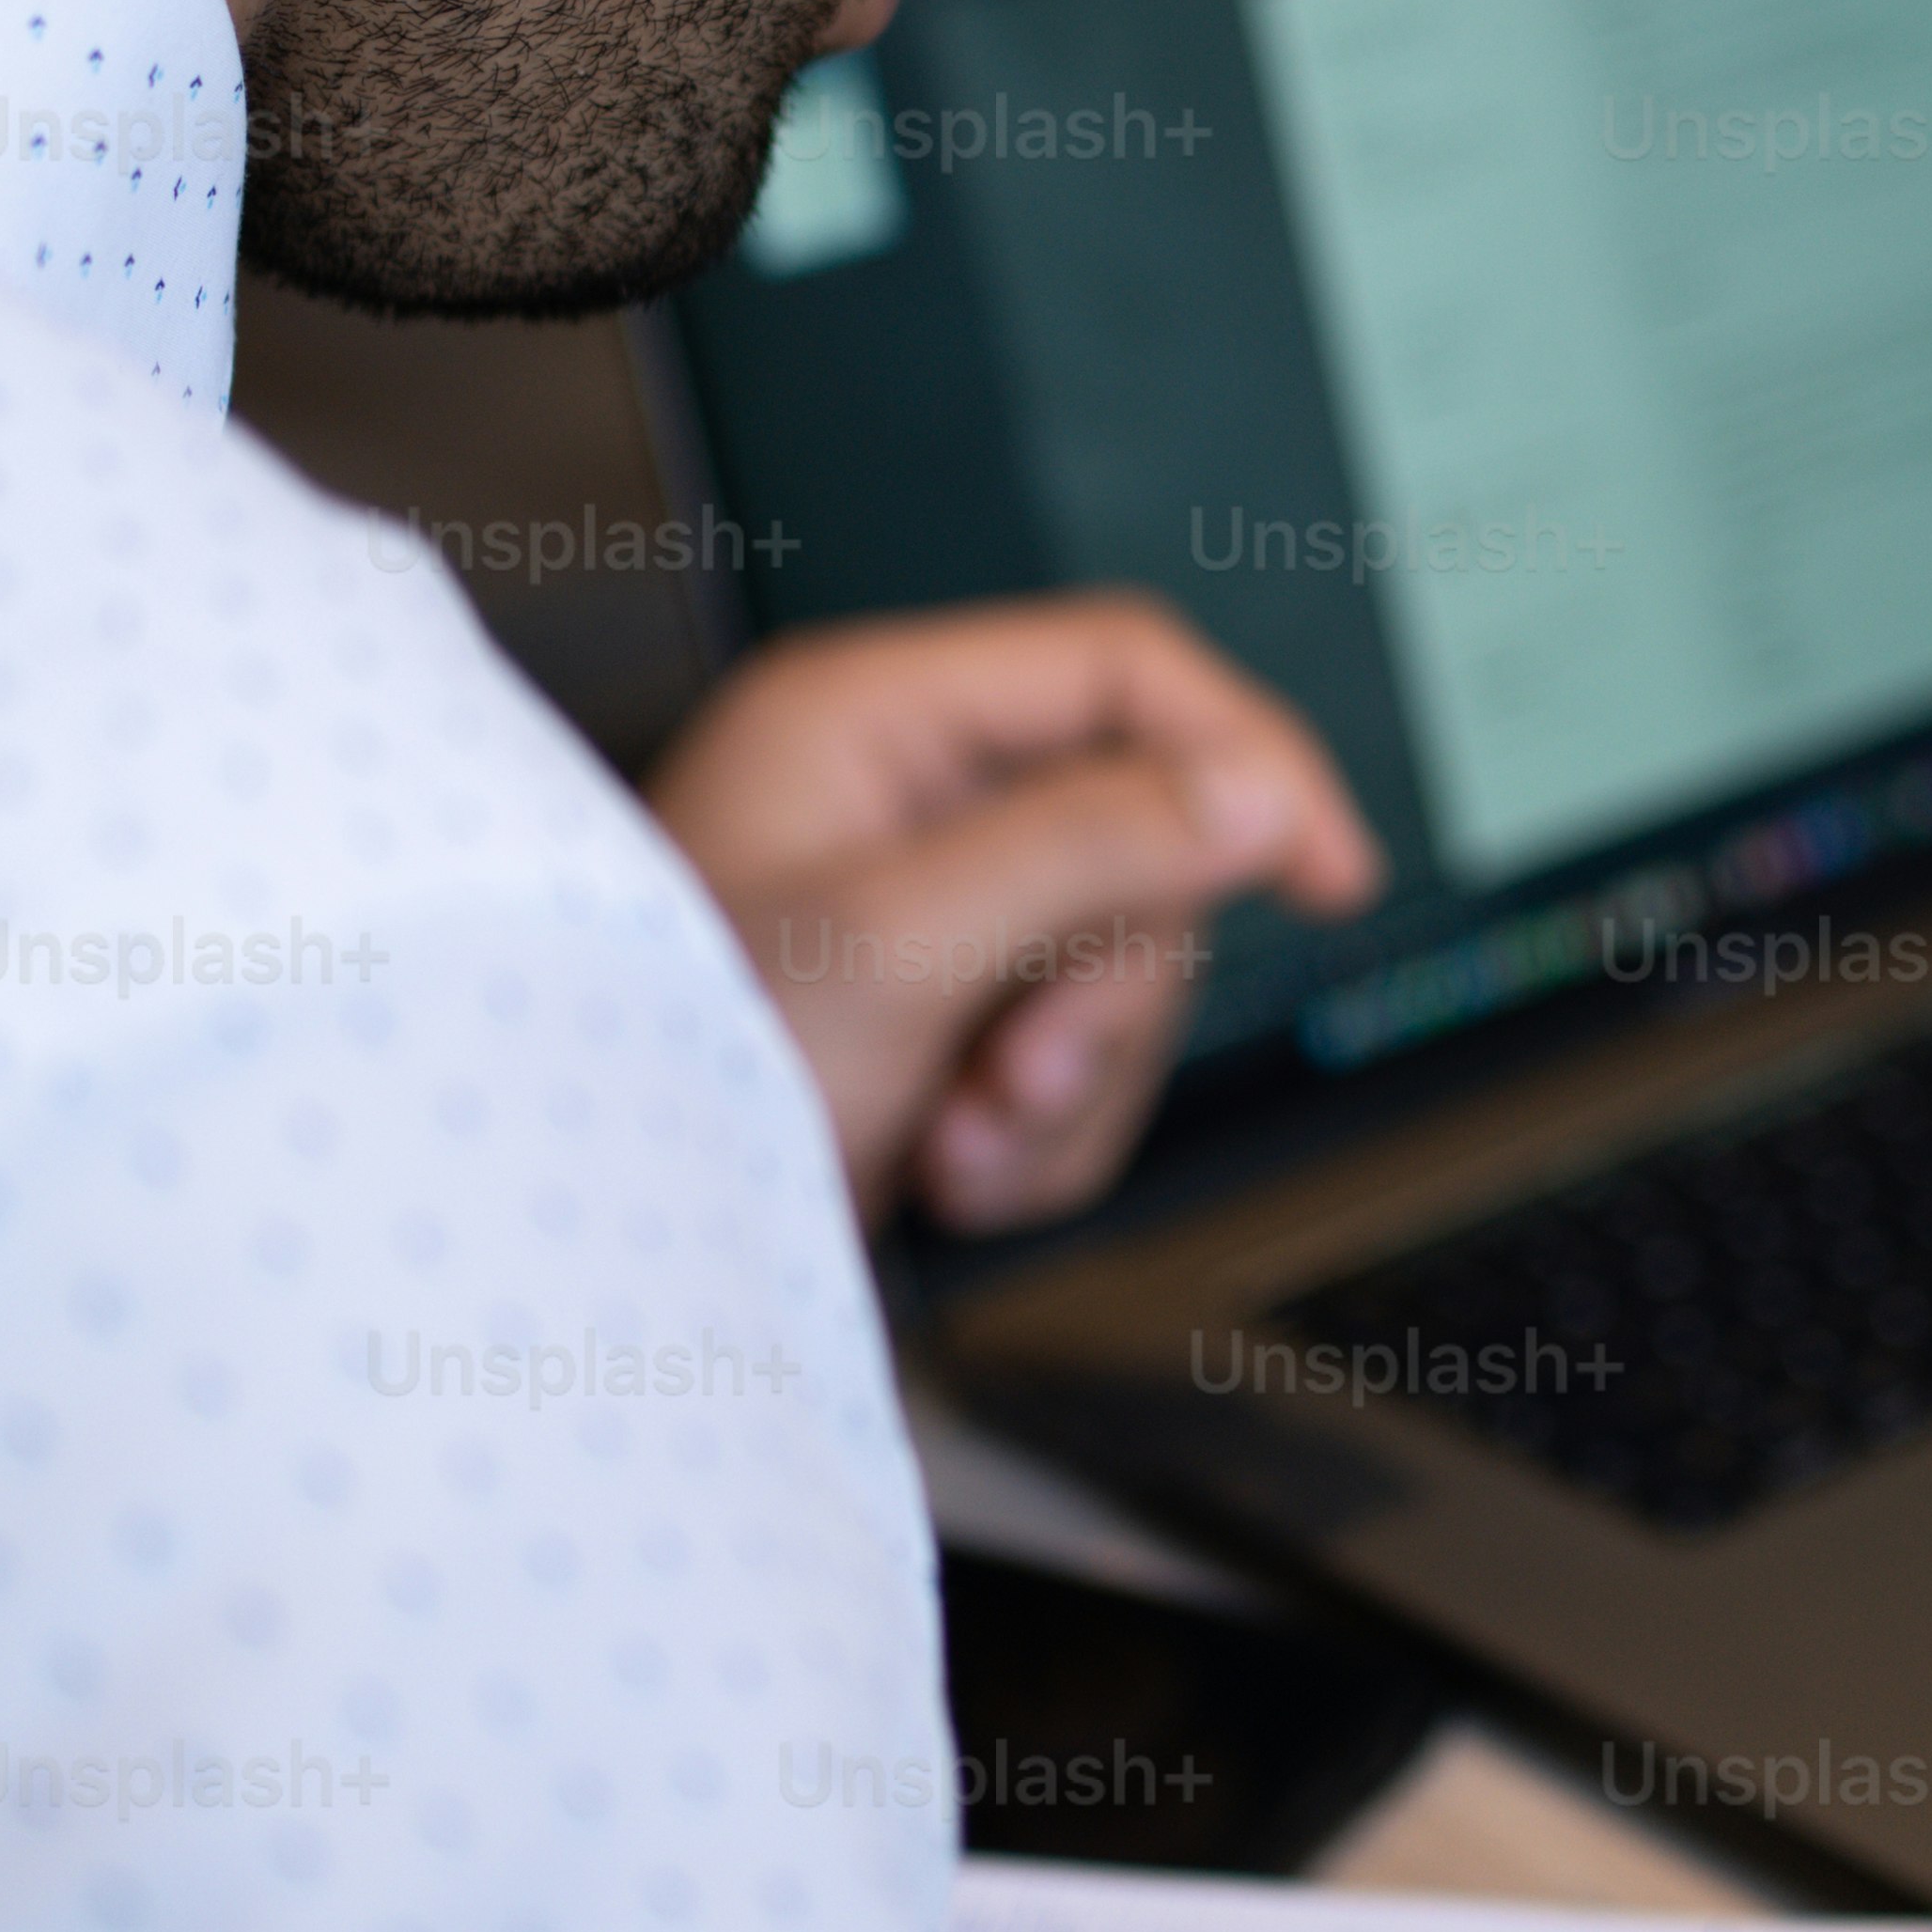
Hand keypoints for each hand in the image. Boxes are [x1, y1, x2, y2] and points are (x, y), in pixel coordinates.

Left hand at [646, 594, 1381, 1229]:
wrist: (600, 1259)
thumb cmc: (678, 1076)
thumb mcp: (899, 945)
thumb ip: (1089, 847)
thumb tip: (1254, 792)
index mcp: (874, 719)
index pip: (1125, 671)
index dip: (1250, 757)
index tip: (1331, 874)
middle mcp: (902, 801)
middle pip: (1143, 844)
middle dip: (1105, 993)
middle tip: (1021, 1076)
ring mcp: (924, 919)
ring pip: (1120, 971)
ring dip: (1067, 1088)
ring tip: (958, 1145)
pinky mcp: (938, 1026)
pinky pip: (1076, 1061)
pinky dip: (1036, 1140)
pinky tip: (943, 1174)